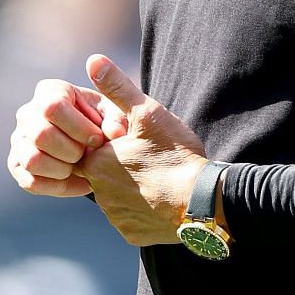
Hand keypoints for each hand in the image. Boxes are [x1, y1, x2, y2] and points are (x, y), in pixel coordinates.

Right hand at [8, 78, 116, 196]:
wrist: (95, 145)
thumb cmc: (103, 123)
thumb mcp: (115, 116)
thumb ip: (117, 119)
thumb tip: (114, 133)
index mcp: (50, 91)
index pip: (53, 107)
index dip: (79, 128)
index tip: (97, 139)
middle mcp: (28, 112)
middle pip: (41, 134)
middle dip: (72, 151)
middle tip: (88, 155)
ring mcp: (19, 139)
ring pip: (32, 160)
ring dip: (63, 169)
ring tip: (81, 168)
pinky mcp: (17, 165)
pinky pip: (31, 182)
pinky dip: (57, 186)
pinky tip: (77, 181)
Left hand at [76, 54, 207, 246]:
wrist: (203, 202)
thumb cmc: (175, 154)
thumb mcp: (148, 113)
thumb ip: (117, 88)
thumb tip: (93, 60)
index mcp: (97, 162)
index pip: (91, 150)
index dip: (112, 144)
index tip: (133, 142)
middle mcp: (99, 193)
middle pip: (104, 175)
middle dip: (121, 167)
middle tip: (150, 160)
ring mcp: (115, 217)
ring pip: (117, 198)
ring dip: (131, 190)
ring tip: (158, 179)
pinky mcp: (131, 234)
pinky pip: (132, 220)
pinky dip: (143, 211)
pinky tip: (162, 200)